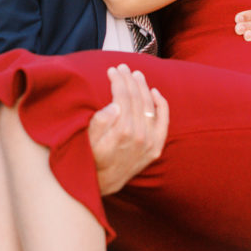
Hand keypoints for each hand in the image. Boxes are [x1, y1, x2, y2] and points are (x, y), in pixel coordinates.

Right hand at [89, 63, 168, 195]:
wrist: (102, 183)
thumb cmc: (91, 157)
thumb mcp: (87, 140)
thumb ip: (100, 122)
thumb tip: (115, 104)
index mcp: (122, 131)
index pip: (123, 96)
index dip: (118, 80)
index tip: (112, 70)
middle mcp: (140, 136)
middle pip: (137, 98)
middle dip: (129, 79)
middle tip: (123, 67)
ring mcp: (150, 142)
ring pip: (150, 106)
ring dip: (143, 87)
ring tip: (136, 75)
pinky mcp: (156, 148)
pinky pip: (163, 122)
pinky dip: (161, 105)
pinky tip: (155, 92)